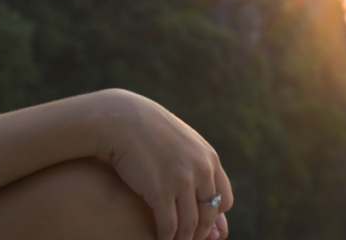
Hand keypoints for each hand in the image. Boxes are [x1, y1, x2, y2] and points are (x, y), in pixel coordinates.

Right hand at [95, 89, 233, 239]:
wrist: (121, 118)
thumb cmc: (148, 131)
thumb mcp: (181, 143)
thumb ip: (197, 164)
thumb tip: (205, 188)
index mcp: (209, 158)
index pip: (224, 200)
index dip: (213, 216)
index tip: (200, 223)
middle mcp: (202, 170)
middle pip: (208, 216)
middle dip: (199, 234)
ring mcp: (182, 180)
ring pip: (189, 225)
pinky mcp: (160, 190)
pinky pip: (169, 225)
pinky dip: (166, 238)